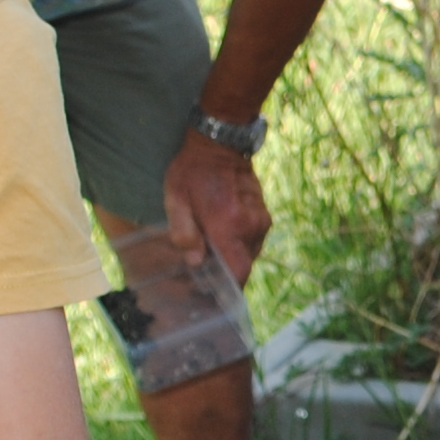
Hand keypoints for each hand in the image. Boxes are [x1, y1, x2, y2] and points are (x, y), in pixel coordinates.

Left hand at [160, 134, 271, 283]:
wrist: (219, 143)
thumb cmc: (192, 171)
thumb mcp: (176, 199)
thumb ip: (184, 232)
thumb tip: (196, 261)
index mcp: (228, 225)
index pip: (238, 271)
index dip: (230, 289)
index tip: (218, 295)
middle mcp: (250, 226)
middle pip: (244, 264)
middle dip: (227, 270)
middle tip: (207, 267)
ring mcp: (261, 219)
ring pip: (249, 252)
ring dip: (233, 255)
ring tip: (213, 244)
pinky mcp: (263, 214)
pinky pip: (253, 239)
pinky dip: (239, 242)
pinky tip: (223, 231)